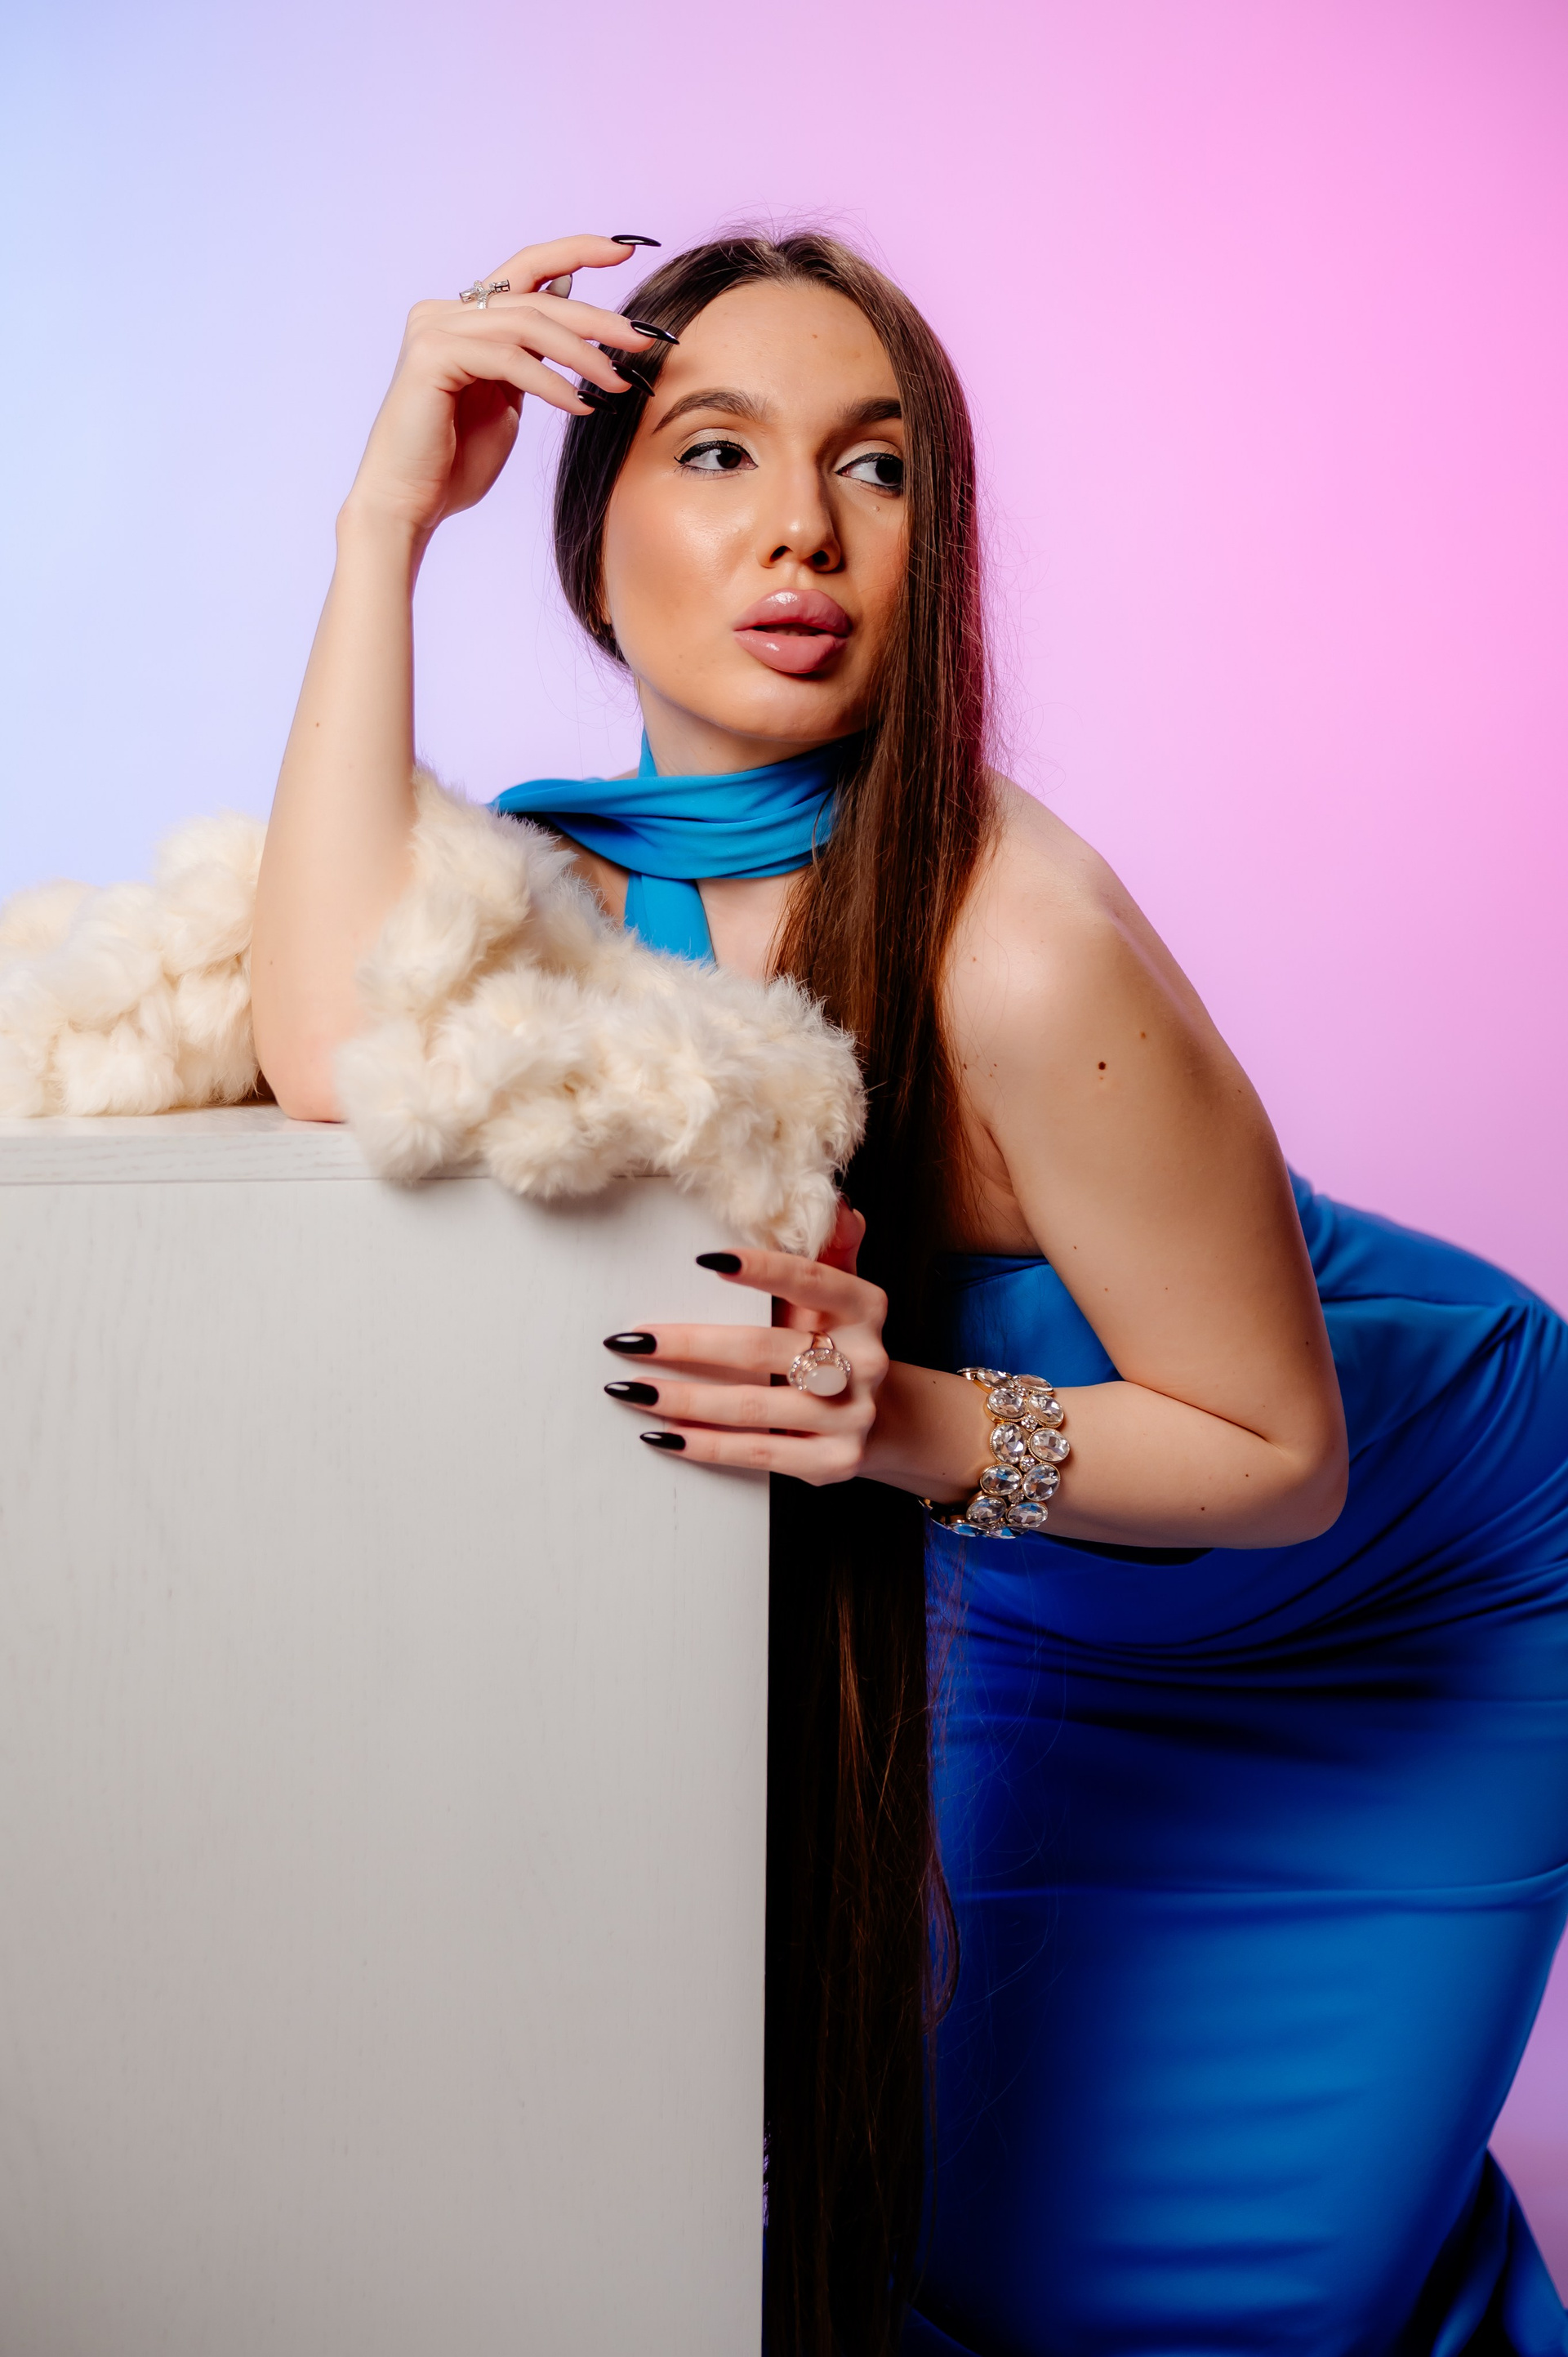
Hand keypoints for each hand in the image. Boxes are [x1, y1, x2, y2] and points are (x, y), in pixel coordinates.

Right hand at [343, 233, 661, 538]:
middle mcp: (445, 312)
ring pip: (527, 324)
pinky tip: (579, 406)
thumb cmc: (455, 462)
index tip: (625, 250)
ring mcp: (434, 329)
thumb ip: (532, 353)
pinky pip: (508, 359)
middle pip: (536, 298)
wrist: (409, 503)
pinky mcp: (432, 355)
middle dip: (596, 318)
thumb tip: (568, 301)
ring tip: (616, 384)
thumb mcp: (508, 397)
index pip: (526, 269)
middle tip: (641, 338)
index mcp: (464, 317)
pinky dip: (550, 383)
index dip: (576, 252)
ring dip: (581, 355)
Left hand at [603, 1211, 889, 1487]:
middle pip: (764, 1348)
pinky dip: (704, 1444)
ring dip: (682, 1398)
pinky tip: (663, 1433)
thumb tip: (839, 1206)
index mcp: (865, 1307)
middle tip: (631, 1340)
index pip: (810, 1281)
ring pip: (751, 1405)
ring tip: (631, 1388)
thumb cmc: (836, 1342)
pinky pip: (757, 1451)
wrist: (881, 1420)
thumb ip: (832, 1247)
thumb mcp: (840, 1293)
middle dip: (689, 1345)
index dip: (761, 1269)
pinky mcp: (833, 1462)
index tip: (703, 1258)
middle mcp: (866, 1361)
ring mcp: (852, 1416)